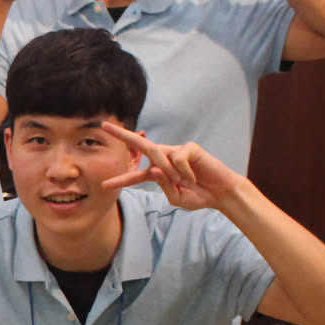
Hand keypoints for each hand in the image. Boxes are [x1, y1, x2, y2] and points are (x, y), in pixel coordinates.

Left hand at [98, 122, 242, 210]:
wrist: (220, 193)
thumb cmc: (198, 195)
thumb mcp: (176, 198)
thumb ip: (164, 186)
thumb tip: (155, 169)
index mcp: (158, 172)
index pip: (136, 175)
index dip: (121, 180)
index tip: (105, 185)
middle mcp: (164, 158)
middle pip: (140, 146)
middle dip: (122, 135)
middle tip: (104, 126)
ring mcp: (176, 151)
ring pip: (160, 156)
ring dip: (169, 173)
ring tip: (185, 182)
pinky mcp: (189, 148)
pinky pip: (178, 158)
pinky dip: (184, 171)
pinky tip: (194, 176)